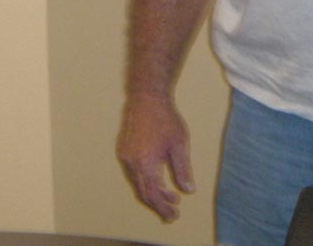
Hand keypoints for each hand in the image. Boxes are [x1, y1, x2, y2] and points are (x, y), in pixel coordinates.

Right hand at [116, 91, 194, 221]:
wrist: (147, 97)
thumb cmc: (165, 119)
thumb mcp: (179, 145)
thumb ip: (183, 169)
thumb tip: (188, 190)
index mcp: (145, 163)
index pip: (154, 194)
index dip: (163, 207)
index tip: (174, 215)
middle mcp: (131, 163)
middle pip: (143, 192)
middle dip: (158, 204)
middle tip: (173, 212)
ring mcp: (125, 156)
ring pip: (137, 183)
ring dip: (152, 192)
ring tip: (170, 196)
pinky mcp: (124, 150)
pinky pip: (133, 173)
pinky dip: (145, 181)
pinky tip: (158, 179)